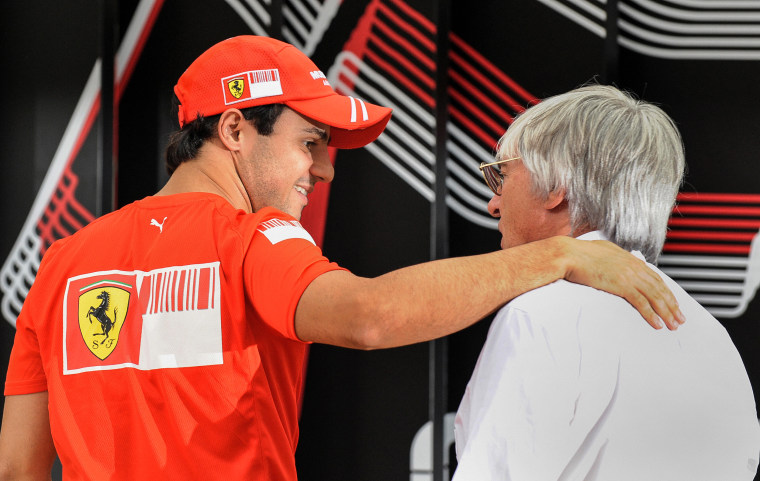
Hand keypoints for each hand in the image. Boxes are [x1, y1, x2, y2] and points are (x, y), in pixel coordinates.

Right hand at [560, 237, 684, 329]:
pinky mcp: (622, 285)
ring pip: (655, 297)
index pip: (655, 277)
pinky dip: (651, 314)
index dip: (665, 291)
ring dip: (666, 312)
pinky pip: (642, 303)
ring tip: (673, 325)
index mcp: (630, 259)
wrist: (569, 254)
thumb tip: (614, 261)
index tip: (672, 302)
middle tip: (679, 318)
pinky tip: (657, 324)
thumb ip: (613, 259)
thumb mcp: (602, 252)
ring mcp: (629, 276)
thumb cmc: (578, 254)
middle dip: (672, 305)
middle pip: (659, 288)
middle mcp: (634, 266)